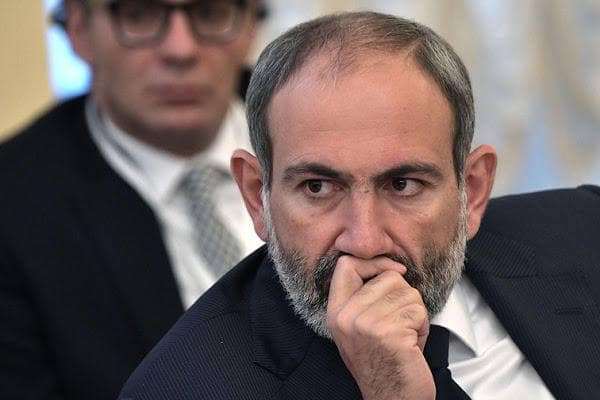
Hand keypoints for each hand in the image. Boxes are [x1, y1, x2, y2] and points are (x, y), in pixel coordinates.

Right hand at [326, 255, 433, 399]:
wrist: (392, 398)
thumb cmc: (383, 361)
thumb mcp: (359, 326)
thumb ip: (364, 296)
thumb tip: (390, 266)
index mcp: (336, 312)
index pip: (346, 265)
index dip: (374, 262)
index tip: (394, 271)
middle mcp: (346, 317)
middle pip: (387, 276)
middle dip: (403, 296)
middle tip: (399, 323)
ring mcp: (367, 324)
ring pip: (407, 292)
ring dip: (415, 313)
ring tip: (405, 335)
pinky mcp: (390, 333)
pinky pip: (418, 311)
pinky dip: (423, 326)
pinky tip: (412, 344)